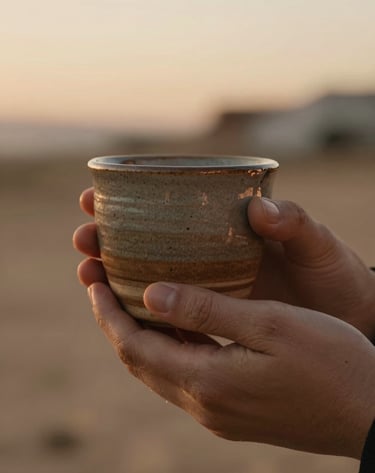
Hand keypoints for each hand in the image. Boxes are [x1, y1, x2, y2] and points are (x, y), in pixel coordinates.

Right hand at [73, 188, 374, 338]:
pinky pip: (172, 319)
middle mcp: (208, 259)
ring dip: (113, 278)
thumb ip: (296, 225)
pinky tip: (124, 316)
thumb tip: (259, 210)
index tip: (92, 198)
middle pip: (144, 247)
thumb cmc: (335, 277)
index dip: (123, 203)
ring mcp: (209, 291)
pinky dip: (146, 316)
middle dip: (106, 241)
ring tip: (89, 274)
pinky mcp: (214, 322)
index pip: (164, 212)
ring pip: (150, 283)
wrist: (350, 319)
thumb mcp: (318, 246)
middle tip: (84, 240)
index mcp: (224, 232)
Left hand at [87, 281, 374, 457]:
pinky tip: (176, 323)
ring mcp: (218, 412)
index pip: (134, 347)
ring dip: (141, 334)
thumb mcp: (269, 325)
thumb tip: (151, 296)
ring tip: (131, 297)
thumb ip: (207, 311)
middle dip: (115, 322)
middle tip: (101, 283)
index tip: (92, 280)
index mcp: (206, 381)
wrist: (369, 412)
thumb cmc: (330, 361)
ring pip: (160, 369)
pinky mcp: (234, 411)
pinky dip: (169, 347)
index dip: (107, 313)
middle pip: (140, 361)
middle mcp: (204, 404)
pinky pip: (185, 375)